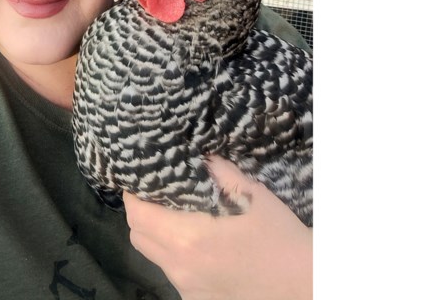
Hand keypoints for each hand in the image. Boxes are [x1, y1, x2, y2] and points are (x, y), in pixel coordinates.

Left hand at [123, 156, 311, 299]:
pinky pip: (174, 274)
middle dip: (142, 214)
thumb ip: (218, 171)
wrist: (306, 284)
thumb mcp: (251, 194)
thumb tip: (197, 154)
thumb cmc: (280, 237)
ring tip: (179, 220)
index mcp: (188, 237)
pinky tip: (201, 248)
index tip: (140, 181)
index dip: (134, 195)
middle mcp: (180, 266)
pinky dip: (177, 258)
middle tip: (157, 197)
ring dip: (158, 236)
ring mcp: (188, 288)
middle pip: (138, 236)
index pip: (138, 214)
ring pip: (155, 257)